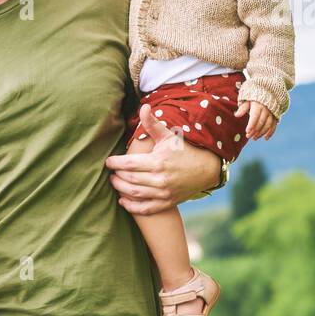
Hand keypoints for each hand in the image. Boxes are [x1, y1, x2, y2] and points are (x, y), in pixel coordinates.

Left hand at [105, 104, 221, 214]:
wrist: (206, 169)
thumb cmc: (184, 150)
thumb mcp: (168, 136)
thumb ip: (152, 124)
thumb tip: (143, 107)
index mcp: (158, 162)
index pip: (129, 164)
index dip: (115, 163)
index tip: (108, 161)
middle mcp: (160, 179)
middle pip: (129, 179)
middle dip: (116, 176)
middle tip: (111, 172)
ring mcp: (164, 193)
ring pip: (134, 194)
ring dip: (121, 189)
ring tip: (115, 182)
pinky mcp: (167, 202)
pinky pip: (145, 208)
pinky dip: (132, 207)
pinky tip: (123, 201)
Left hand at [235, 100, 276, 139]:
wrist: (266, 95)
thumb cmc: (253, 99)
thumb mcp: (247, 101)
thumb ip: (242, 108)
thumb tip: (236, 115)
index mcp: (258, 105)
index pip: (255, 116)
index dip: (251, 124)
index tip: (247, 131)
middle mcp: (266, 109)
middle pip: (261, 122)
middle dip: (255, 131)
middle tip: (248, 136)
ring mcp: (272, 113)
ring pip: (268, 125)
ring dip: (261, 133)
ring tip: (254, 138)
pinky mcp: (275, 117)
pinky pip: (274, 125)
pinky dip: (270, 132)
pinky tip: (265, 138)